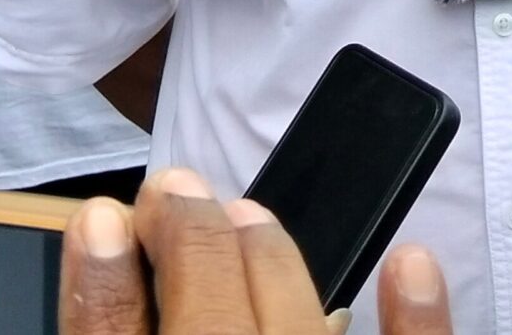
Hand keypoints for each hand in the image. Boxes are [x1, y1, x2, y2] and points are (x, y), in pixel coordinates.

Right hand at [60, 168, 451, 334]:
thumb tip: (105, 285)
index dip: (98, 274)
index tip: (96, 222)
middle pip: (206, 310)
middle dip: (189, 235)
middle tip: (172, 191)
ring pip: (300, 321)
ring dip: (271, 258)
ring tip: (245, 214)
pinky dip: (416, 318)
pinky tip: (411, 264)